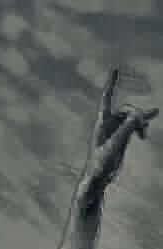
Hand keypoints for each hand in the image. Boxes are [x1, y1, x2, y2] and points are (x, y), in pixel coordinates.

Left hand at [82, 68, 157, 202]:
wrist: (98, 178)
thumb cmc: (100, 163)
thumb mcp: (114, 145)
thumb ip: (126, 129)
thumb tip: (137, 116)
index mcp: (102, 122)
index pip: (107, 98)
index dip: (111, 83)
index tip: (115, 69)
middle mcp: (108, 123)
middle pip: (126, 110)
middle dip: (136, 116)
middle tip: (142, 127)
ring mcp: (116, 130)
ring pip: (132, 118)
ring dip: (141, 121)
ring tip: (152, 120)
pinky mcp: (121, 137)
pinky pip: (134, 126)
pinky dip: (142, 125)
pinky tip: (151, 120)